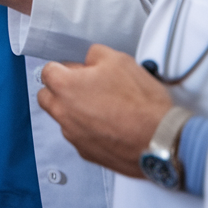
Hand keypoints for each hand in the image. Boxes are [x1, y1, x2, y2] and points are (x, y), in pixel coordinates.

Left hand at [37, 44, 174, 177]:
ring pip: (63, 118)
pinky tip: (110, 125)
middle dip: (60, 90)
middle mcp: (63, 113)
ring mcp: (73, 135)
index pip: (47, 71)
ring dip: (75, 111)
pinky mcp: (86, 152)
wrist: (160, 140)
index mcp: (65, 87)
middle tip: (84, 87)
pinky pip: (79, 136)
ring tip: (103, 107)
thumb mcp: (119, 60)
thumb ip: (95, 55)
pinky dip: (89, 130)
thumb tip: (90, 59)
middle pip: (47, 97)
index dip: (64, 68)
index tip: (77, 70)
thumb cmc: (141, 103)